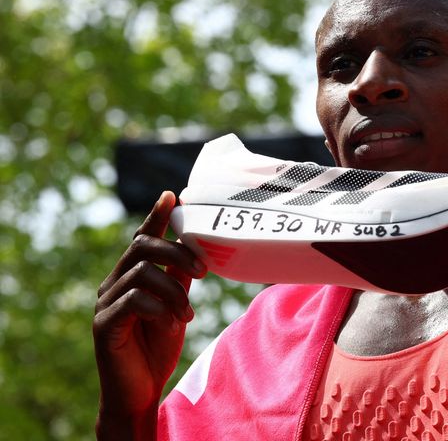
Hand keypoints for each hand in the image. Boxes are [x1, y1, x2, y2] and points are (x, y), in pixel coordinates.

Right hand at [93, 191, 205, 438]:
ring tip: (187, 315)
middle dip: (177, 253)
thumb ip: (180, 279)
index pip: (142, 238)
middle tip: (204, 272)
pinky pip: (134, 301)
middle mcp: (114, 284)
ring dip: (174, 291)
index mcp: (131, 277)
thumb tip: (198, 251)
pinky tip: (173, 323)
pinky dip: (160, 308)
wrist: (139, 391)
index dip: (156, 216)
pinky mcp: (104, 325)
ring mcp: (105, 303)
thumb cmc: (156, 348)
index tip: (172, 196)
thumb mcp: (175, 306)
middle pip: (142, 247)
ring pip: (143, 273)